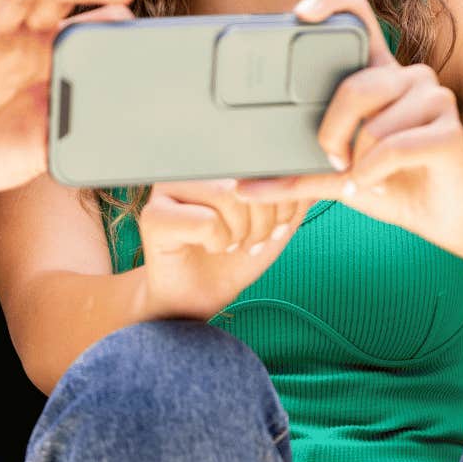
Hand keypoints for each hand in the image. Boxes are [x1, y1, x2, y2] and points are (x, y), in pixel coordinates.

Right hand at [138, 179, 308, 319]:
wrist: (197, 299)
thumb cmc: (233, 258)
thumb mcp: (275, 224)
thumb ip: (292, 195)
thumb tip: (308, 171)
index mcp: (219, 162)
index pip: (263, 162)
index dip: (281, 199)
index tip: (275, 226)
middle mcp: (191, 167)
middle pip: (247, 177)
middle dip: (263, 219)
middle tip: (251, 241)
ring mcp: (168, 188)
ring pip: (228, 196)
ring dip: (240, 232)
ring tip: (232, 244)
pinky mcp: (153, 215)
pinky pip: (206, 222)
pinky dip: (218, 243)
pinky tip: (208, 248)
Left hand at [234, 0, 462, 251]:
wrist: (445, 217)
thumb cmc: (390, 186)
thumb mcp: (335, 177)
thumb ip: (295, 175)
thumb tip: (243, 185)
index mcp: (379, 75)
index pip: (359, 16)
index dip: (331, 3)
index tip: (301, 13)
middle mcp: (408, 77)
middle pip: (355, 86)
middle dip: (332, 133)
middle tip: (333, 160)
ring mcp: (433, 98)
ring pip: (372, 125)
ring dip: (359, 163)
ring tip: (367, 177)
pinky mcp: (449, 130)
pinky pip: (392, 148)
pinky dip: (374, 174)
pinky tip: (378, 183)